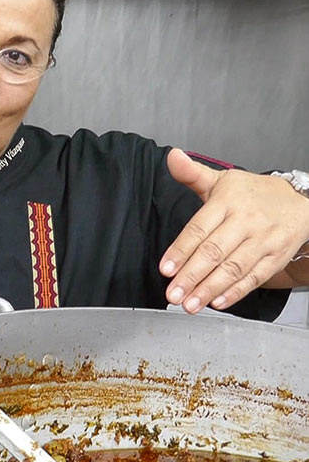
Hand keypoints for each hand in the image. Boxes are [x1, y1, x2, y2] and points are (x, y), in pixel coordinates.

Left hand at [159, 148, 308, 313]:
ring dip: (210, 289)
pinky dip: (236, 292)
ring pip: (234, 268)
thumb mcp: (222, 181)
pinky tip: (218, 302)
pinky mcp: (276, 257)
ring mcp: (263, 240)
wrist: (298, 201)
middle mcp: (246, 221)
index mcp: (228, 201)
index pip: (199, 228)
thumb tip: (172, 156)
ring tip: (190, 304)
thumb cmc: (252, 194)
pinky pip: (255, 277)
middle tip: (173, 293)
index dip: (181, 250)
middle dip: (191, 276)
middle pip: (215, 251)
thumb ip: (192, 174)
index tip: (165, 268)